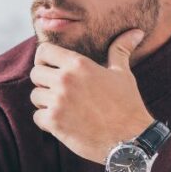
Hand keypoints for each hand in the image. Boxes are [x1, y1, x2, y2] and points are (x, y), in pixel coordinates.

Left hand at [30, 29, 153, 163]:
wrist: (130, 139)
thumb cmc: (127, 105)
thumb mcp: (123, 74)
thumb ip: (120, 50)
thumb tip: (136, 32)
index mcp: (79, 64)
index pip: (43, 51)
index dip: (44, 58)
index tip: (51, 67)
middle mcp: (65, 80)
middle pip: (35, 73)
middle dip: (44, 82)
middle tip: (60, 91)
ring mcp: (58, 101)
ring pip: (35, 95)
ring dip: (45, 102)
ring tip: (64, 107)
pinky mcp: (54, 122)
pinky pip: (37, 116)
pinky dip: (47, 121)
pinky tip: (64, 122)